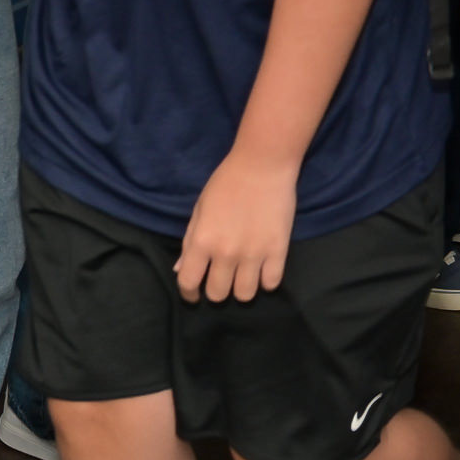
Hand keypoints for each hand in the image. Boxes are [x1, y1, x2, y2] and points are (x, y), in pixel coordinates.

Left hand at [174, 151, 297, 303]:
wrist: (263, 164)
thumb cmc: (226, 182)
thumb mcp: (200, 209)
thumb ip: (189, 242)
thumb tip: (180, 269)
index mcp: (202, 241)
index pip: (188, 283)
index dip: (189, 293)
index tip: (194, 292)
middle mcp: (226, 253)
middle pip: (218, 294)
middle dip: (217, 289)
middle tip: (222, 277)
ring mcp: (254, 254)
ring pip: (245, 295)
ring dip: (241, 288)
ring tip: (244, 274)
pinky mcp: (278, 250)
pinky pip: (271, 283)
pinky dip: (266, 280)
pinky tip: (263, 268)